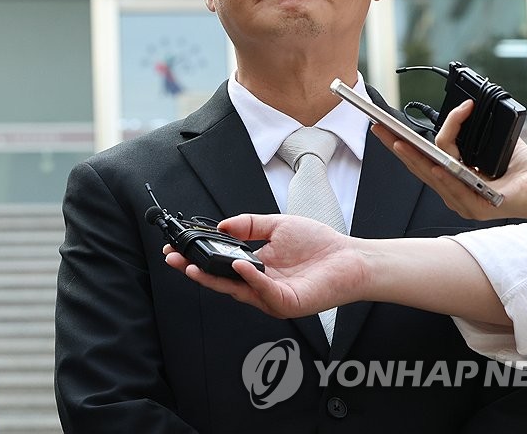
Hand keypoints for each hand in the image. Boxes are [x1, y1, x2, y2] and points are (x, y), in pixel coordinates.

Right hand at [163, 214, 365, 317]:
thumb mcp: (277, 225)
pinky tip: (240, 266)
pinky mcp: (287, 302)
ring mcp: (272, 296)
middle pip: (219, 281)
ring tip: (193, 266)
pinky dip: (250, 279)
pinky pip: (264, 291)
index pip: (220, 265)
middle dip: (194, 270)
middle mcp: (259, 285)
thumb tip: (222, 225)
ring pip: (236, 291)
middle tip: (174, 260)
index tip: (178, 248)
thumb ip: (249, 225)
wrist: (352, 258)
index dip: (198, 257)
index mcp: (256, 267)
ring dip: (213, 280)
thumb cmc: (321, 245)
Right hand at [375, 99, 526, 219]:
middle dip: (397, 146)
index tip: (388, 127)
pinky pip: (457, 188)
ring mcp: (464, 203)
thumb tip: (463, 111)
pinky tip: (437, 166)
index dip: (405, 144)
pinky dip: (446, 177)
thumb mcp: (494, 147)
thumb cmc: (526, 171)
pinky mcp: (480, 209)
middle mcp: (455, 193)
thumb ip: (475, 135)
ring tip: (399, 142)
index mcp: (455, 180)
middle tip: (379, 129)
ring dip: (414, 158)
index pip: (424, 159)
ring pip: (433, 176)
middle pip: (419, 167)